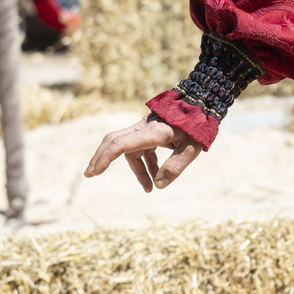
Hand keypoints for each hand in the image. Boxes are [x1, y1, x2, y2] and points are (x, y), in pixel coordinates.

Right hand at [84, 118, 201, 192]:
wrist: (203, 105)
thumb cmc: (197, 127)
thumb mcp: (190, 149)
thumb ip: (174, 167)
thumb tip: (159, 185)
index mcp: (150, 132)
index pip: (120, 145)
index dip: (105, 159)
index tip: (94, 172)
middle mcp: (143, 128)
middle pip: (114, 142)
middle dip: (102, 158)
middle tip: (90, 174)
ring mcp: (146, 128)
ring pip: (131, 149)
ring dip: (137, 169)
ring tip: (149, 188)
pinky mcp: (151, 130)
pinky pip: (142, 148)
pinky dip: (146, 162)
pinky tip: (156, 175)